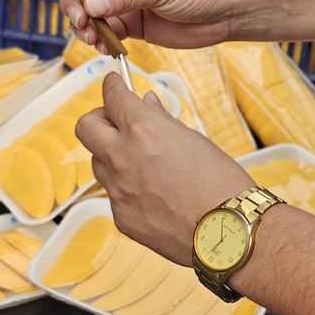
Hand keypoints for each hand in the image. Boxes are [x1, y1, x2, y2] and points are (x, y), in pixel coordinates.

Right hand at [60, 0, 248, 52]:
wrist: (230, 9)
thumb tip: (88, 5)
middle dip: (75, 2)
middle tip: (80, 19)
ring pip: (90, 9)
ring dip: (84, 24)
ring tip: (91, 37)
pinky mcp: (132, 21)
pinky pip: (106, 29)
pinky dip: (100, 39)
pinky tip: (105, 45)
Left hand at [75, 73, 254, 265]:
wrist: (228, 231)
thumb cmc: (220, 183)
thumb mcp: (193, 139)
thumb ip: (161, 120)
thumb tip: (146, 102)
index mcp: (142, 130)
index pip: (112, 97)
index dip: (113, 85)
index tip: (114, 83)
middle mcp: (122, 158)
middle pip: (86, 126)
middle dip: (99, 118)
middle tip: (117, 121)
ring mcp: (118, 190)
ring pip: (99, 162)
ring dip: (113, 155)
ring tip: (144, 163)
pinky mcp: (121, 217)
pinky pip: (114, 194)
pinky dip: (127, 188)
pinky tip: (154, 194)